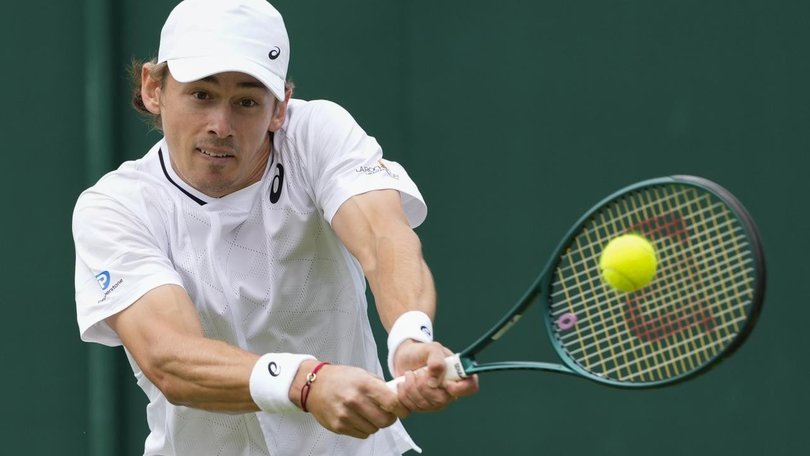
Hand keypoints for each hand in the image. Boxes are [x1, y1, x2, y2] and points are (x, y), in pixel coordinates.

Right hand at [292, 361, 409, 438]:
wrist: (314, 385)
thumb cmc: (341, 378)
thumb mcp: (362, 374)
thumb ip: (380, 386)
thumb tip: (398, 398)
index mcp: (364, 384)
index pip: (392, 402)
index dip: (402, 409)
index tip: (403, 410)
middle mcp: (354, 400)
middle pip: (385, 421)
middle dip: (389, 419)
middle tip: (386, 414)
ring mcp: (345, 415)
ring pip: (374, 429)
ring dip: (375, 424)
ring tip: (367, 414)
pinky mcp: (338, 426)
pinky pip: (362, 434)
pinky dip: (363, 429)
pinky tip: (357, 418)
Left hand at [392, 340, 478, 411]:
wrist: (404, 358)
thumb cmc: (422, 352)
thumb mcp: (431, 348)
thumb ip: (437, 360)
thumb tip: (435, 380)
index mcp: (458, 375)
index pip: (470, 387)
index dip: (460, 388)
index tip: (445, 382)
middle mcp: (449, 392)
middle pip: (441, 400)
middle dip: (424, 385)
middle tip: (418, 372)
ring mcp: (435, 402)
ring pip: (425, 404)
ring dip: (412, 387)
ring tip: (410, 374)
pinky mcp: (420, 407)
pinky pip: (412, 407)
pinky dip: (404, 393)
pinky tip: (404, 383)